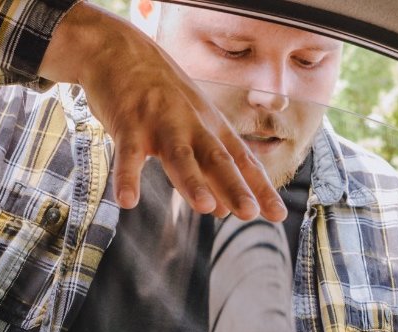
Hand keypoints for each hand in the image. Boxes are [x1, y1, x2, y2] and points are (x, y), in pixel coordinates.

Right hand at [40, 2, 283, 219]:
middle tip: (250, 213)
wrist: (119, 50)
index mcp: (211, 126)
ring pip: (180, 156)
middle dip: (235, 187)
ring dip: (193, 182)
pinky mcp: (128, 123)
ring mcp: (160, 123)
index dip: (261, 188)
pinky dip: (127, 177)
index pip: (242, 160)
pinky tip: (127, 201)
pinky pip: (128, 154)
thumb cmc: (159, 93)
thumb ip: (207, 168)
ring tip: (206, 208)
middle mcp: (191, 125)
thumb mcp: (190, 126)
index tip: (278, 215)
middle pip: (217, 159)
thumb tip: (223, 211)